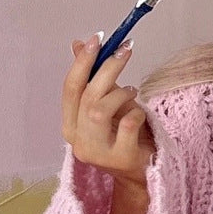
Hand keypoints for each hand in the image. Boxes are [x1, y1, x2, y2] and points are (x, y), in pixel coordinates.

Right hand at [61, 34, 156, 196]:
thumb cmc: (124, 138)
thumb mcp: (108, 105)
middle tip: (125, 49)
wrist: (142, 174)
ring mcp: (97, 153)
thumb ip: (93, 79)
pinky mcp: (120, 159)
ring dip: (119, 93)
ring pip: (99, 110)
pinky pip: (127, 124)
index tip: (98, 38)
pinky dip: (135, 113)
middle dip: (106, 68)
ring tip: (132, 91)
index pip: (70, 89)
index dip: (82, 62)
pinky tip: (139, 114)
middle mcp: (78, 141)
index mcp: (70, 126)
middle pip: (86, 96)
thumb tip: (79, 44)